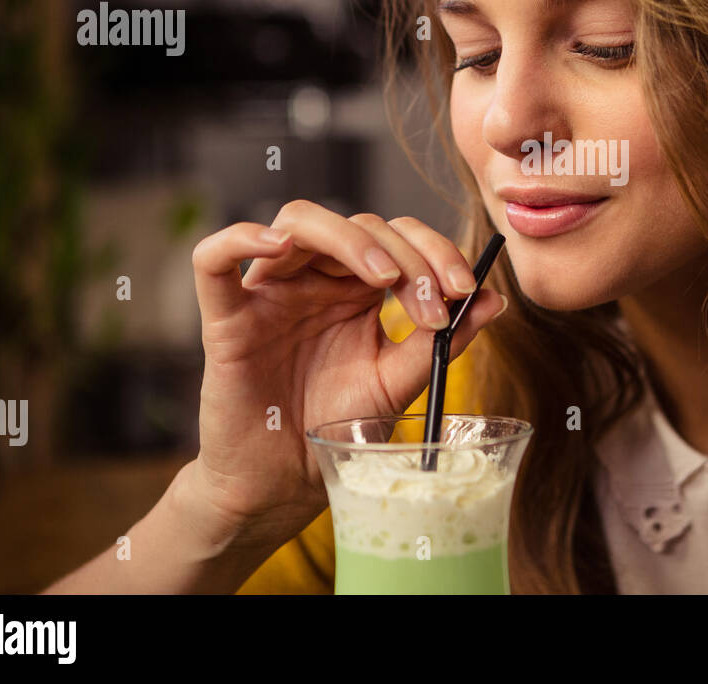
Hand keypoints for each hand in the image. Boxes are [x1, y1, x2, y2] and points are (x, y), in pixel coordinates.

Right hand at [187, 201, 505, 551]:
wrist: (288, 483)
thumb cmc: (338, 428)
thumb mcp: (401, 381)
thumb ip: (443, 339)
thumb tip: (495, 298)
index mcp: (358, 288)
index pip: (397, 238)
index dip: (434, 251)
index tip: (465, 289)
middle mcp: (317, 280)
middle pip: (359, 225)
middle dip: (407, 255)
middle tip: (432, 301)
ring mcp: (270, 293)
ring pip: (299, 223)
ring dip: (349, 239)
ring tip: (382, 277)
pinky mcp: (226, 318)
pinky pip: (213, 259)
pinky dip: (240, 238)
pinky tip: (277, 245)